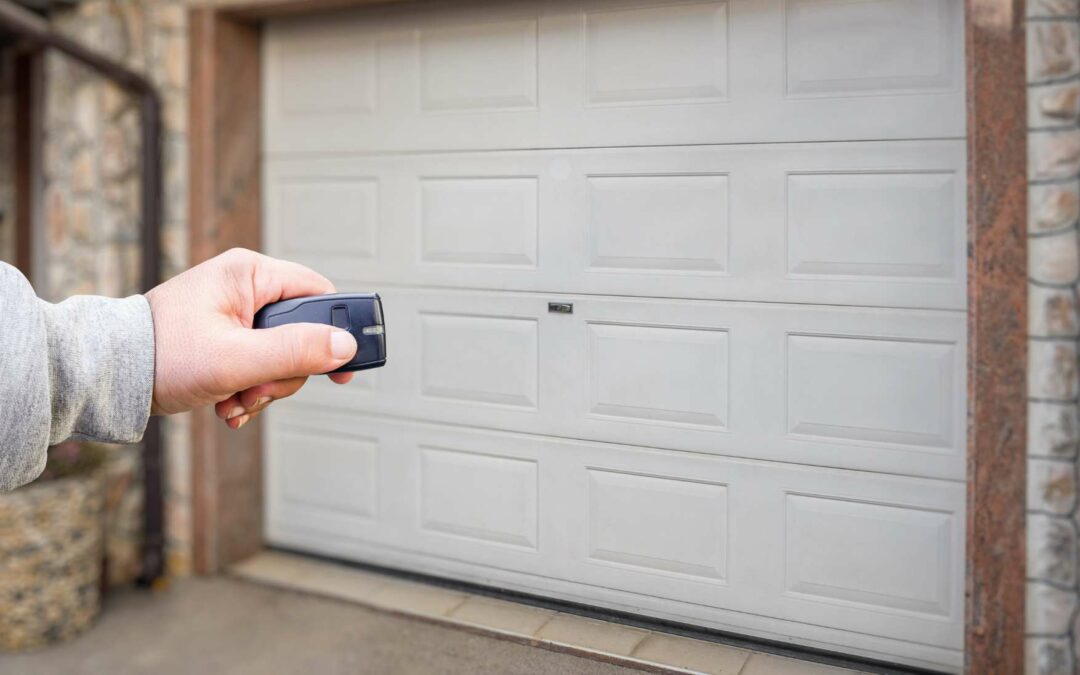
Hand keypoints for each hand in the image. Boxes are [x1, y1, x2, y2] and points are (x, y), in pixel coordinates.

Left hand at [145, 248, 356, 427]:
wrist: (109, 377)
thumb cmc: (160, 355)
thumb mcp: (237, 358)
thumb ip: (295, 351)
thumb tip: (345, 346)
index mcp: (250, 274)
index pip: (318, 294)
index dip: (336, 331)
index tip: (343, 367)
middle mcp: (245, 287)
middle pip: (301, 333)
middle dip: (285, 372)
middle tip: (258, 390)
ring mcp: (235, 313)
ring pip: (281, 355)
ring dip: (265, 388)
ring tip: (236, 399)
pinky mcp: (226, 337)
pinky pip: (259, 365)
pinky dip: (249, 389)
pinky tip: (228, 402)